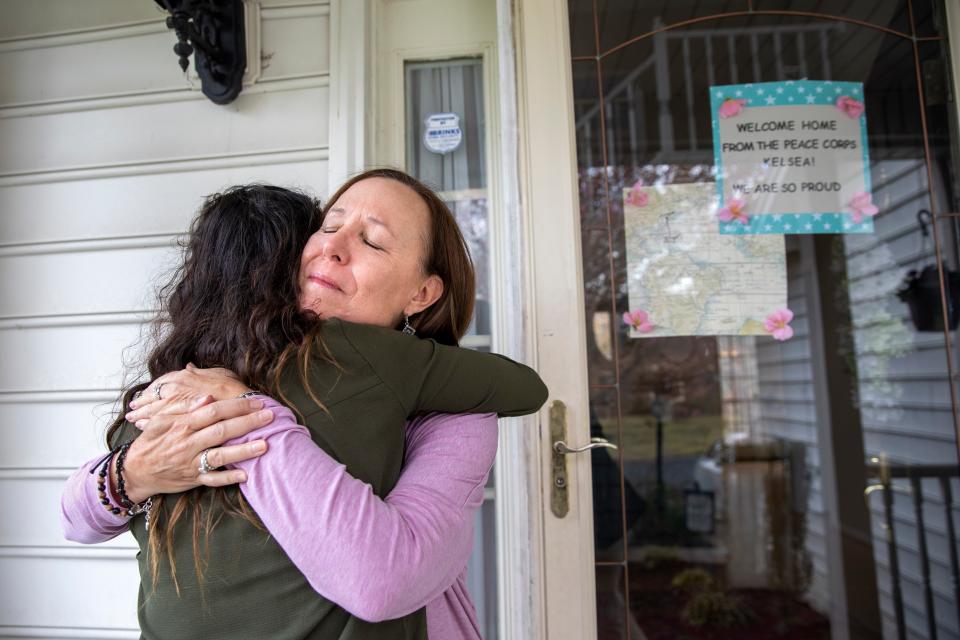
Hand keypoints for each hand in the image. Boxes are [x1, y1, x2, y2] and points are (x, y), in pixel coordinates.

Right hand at [117, 396, 274, 502]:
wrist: (134, 472)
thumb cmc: (151, 443)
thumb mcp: (160, 420)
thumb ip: (184, 408)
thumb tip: (207, 397)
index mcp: (182, 425)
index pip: (213, 411)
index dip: (236, 406)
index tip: (257, 402)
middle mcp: (188, 443)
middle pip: (221, 431)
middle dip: (247, 423)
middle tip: (270, 417)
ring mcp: (190, 463)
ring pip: (220, 456)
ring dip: (243, 451)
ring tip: (264, 445)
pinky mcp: (192, 479)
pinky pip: (212, 480)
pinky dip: (229, 478)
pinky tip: (246, 474)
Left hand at [126, 364, 250, 425]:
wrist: (243, 408)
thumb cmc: (233, 391)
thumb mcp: (219, 374)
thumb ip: (201, 372)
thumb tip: (189, 366)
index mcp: (184, 377)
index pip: (161, 382)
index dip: (152, 389)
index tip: (145, 394)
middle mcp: (175, 389)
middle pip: (152, 396)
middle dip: (141, 403)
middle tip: (132, 407)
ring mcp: (174, 406)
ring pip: (150, 410)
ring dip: (141, 414)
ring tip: (133, 419)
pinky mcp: (175, 422)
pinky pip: (155, 423)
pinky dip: (146, 425)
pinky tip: (141, 428)